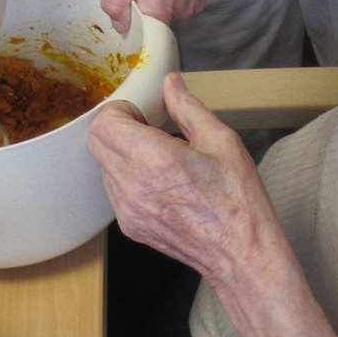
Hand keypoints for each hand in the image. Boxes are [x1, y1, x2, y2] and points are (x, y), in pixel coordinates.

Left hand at [88, 74, 280, 288]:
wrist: (240, 253)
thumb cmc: (238, 199)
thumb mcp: (221, 141)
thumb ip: (188, 108)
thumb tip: (171, 83)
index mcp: (155, 158)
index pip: (105, 124)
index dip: (119, 111)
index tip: (141, 114)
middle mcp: (134, 185)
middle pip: (97, 142)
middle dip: (116, 128)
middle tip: (146, 130)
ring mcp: (128, 209)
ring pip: (103, 166)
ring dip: (121, 153)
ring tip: (158, 159)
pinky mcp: (130, 226)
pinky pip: (114, 191)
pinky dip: (127, 178)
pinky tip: (159, 182)